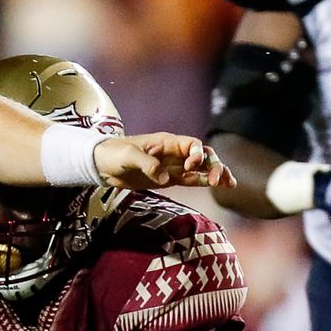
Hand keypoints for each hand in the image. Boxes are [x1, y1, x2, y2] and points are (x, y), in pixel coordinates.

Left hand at [93, 133, 234, 189]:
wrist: (101, 164)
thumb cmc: (113, 154)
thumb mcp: (128, 156)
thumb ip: (147, 164)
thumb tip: (165, 179)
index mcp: (167, 142)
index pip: (192, 144)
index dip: (198, 153)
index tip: (193, 165)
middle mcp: (174, 153)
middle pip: (203, 156)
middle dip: (214, 165)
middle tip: (217, 180)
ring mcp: (173, 166)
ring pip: (201, 168)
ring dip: (216, 174)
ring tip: (229, 184)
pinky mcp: (169, 179)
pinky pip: (192, 180)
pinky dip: (205, 183)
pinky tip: (219, 187)